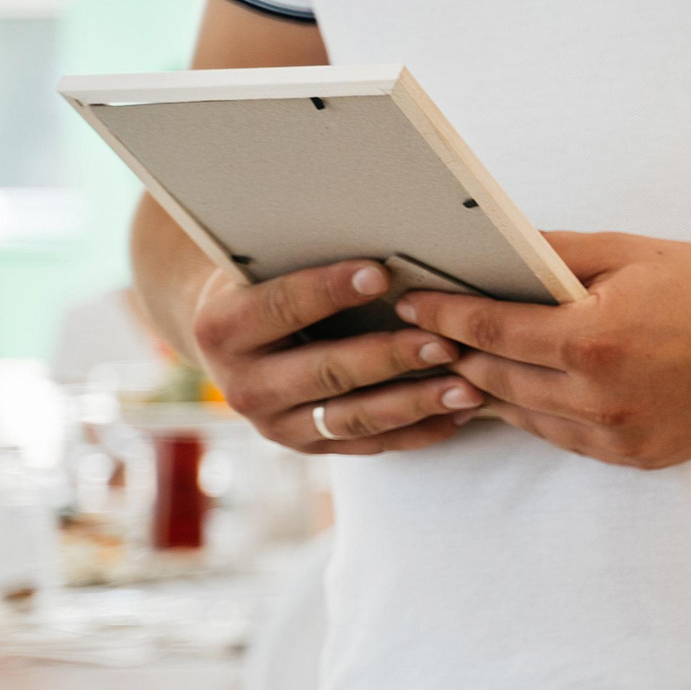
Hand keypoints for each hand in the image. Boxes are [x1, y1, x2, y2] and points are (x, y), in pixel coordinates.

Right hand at [192, 260, 482, 453]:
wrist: (236, 343)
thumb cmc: (265, 285)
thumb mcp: (265, 268)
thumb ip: (306, 261)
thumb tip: (383, 242)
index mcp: (222, 329)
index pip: (282, 306)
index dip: (330, 290)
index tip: (381, 274)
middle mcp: (244, 386)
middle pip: (327, 372)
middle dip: (390, 359)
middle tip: (444, 344)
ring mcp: (277, 425)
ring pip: (354, 419)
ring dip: (416, 404)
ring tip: (468, 389)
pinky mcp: (311, 447)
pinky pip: (373, 445)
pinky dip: (420, 431)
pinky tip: (461, 413)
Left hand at [396, 232, 690, 469]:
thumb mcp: (625, 252)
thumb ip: (550, 255)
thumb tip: (488, 251)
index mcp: (595, 340)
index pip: (489, 332)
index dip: (441, 317)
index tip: (410, 304)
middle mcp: (603, 398)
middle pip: (496, 380)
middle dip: (452, 354)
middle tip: (419, 336)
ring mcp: (622, 436)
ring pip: (524, 417)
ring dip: (488, 390)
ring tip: (456, 366)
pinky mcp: (639, 457)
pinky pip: (565, 439)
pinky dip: (536, 414)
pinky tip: (518, 393)